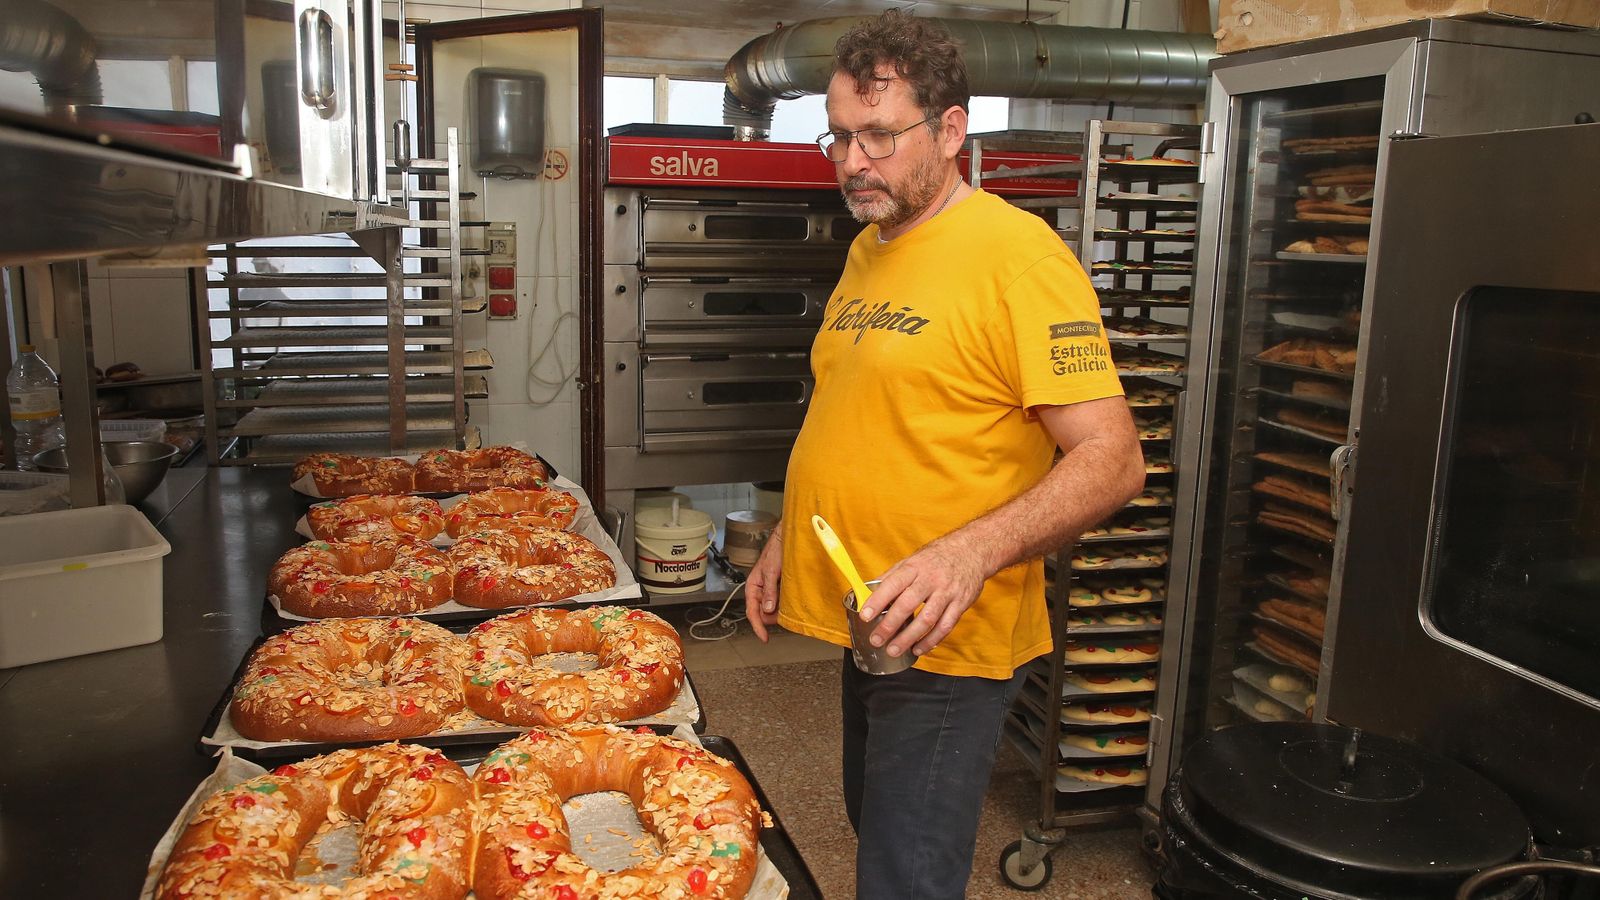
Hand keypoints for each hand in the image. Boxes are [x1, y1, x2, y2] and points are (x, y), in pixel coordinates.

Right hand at [744, 525, 782, 641]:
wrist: (787, 539)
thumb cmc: (775, 550)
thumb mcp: (770, 571)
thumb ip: (769, 591)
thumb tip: (767, 609)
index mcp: (753, 586)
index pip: (751, 611)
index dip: (758, 626)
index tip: (764, 637)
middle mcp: (760, 590)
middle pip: (762, 614)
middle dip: (771, 618)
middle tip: (784, 616)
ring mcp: (770, 590)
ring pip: (772, 609)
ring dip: (780, 611)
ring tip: (789, 605)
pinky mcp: (779, 588)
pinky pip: (780, 602)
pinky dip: (785, 605)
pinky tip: (792, 600)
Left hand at [861, 537, 986, 656]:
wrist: (972, 551)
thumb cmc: (937, 557)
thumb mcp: (913, 560)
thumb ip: (892, 576)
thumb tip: (869, 591)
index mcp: (915, 567)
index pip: (893, 584)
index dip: (878, 601)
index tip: (865, 616)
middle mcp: (931, 579)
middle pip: (908, 604)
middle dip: (890, 625)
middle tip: (877, 639)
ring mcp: (947, 592)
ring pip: (927, 619)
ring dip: (909, 637)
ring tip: (894, 650)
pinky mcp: (960, 604)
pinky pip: (945, 626)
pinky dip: (931, 640)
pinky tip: (918, 649)